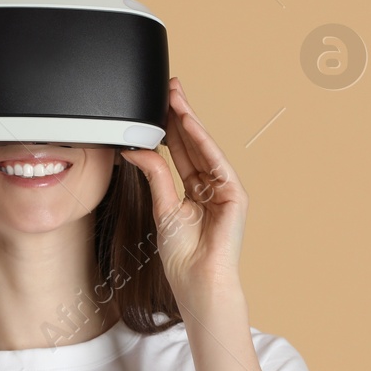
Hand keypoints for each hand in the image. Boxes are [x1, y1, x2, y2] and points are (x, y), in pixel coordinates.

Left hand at [120, 77, 246, 308]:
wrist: (197, 282)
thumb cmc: (182, 256)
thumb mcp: (162, 208)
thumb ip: (155, 175)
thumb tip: (136, 150)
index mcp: (193, 190)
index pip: (180, 151)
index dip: (169, 127)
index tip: (157, 105)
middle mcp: (210, 186)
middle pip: (193, 143)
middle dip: (180, 115)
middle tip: (169, 88)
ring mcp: (224, 189)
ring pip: (204, 147)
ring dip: (189, 121)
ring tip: (175, 97)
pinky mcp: (234, 195)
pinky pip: (216, 161)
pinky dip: (202, 141)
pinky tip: (188, 123)